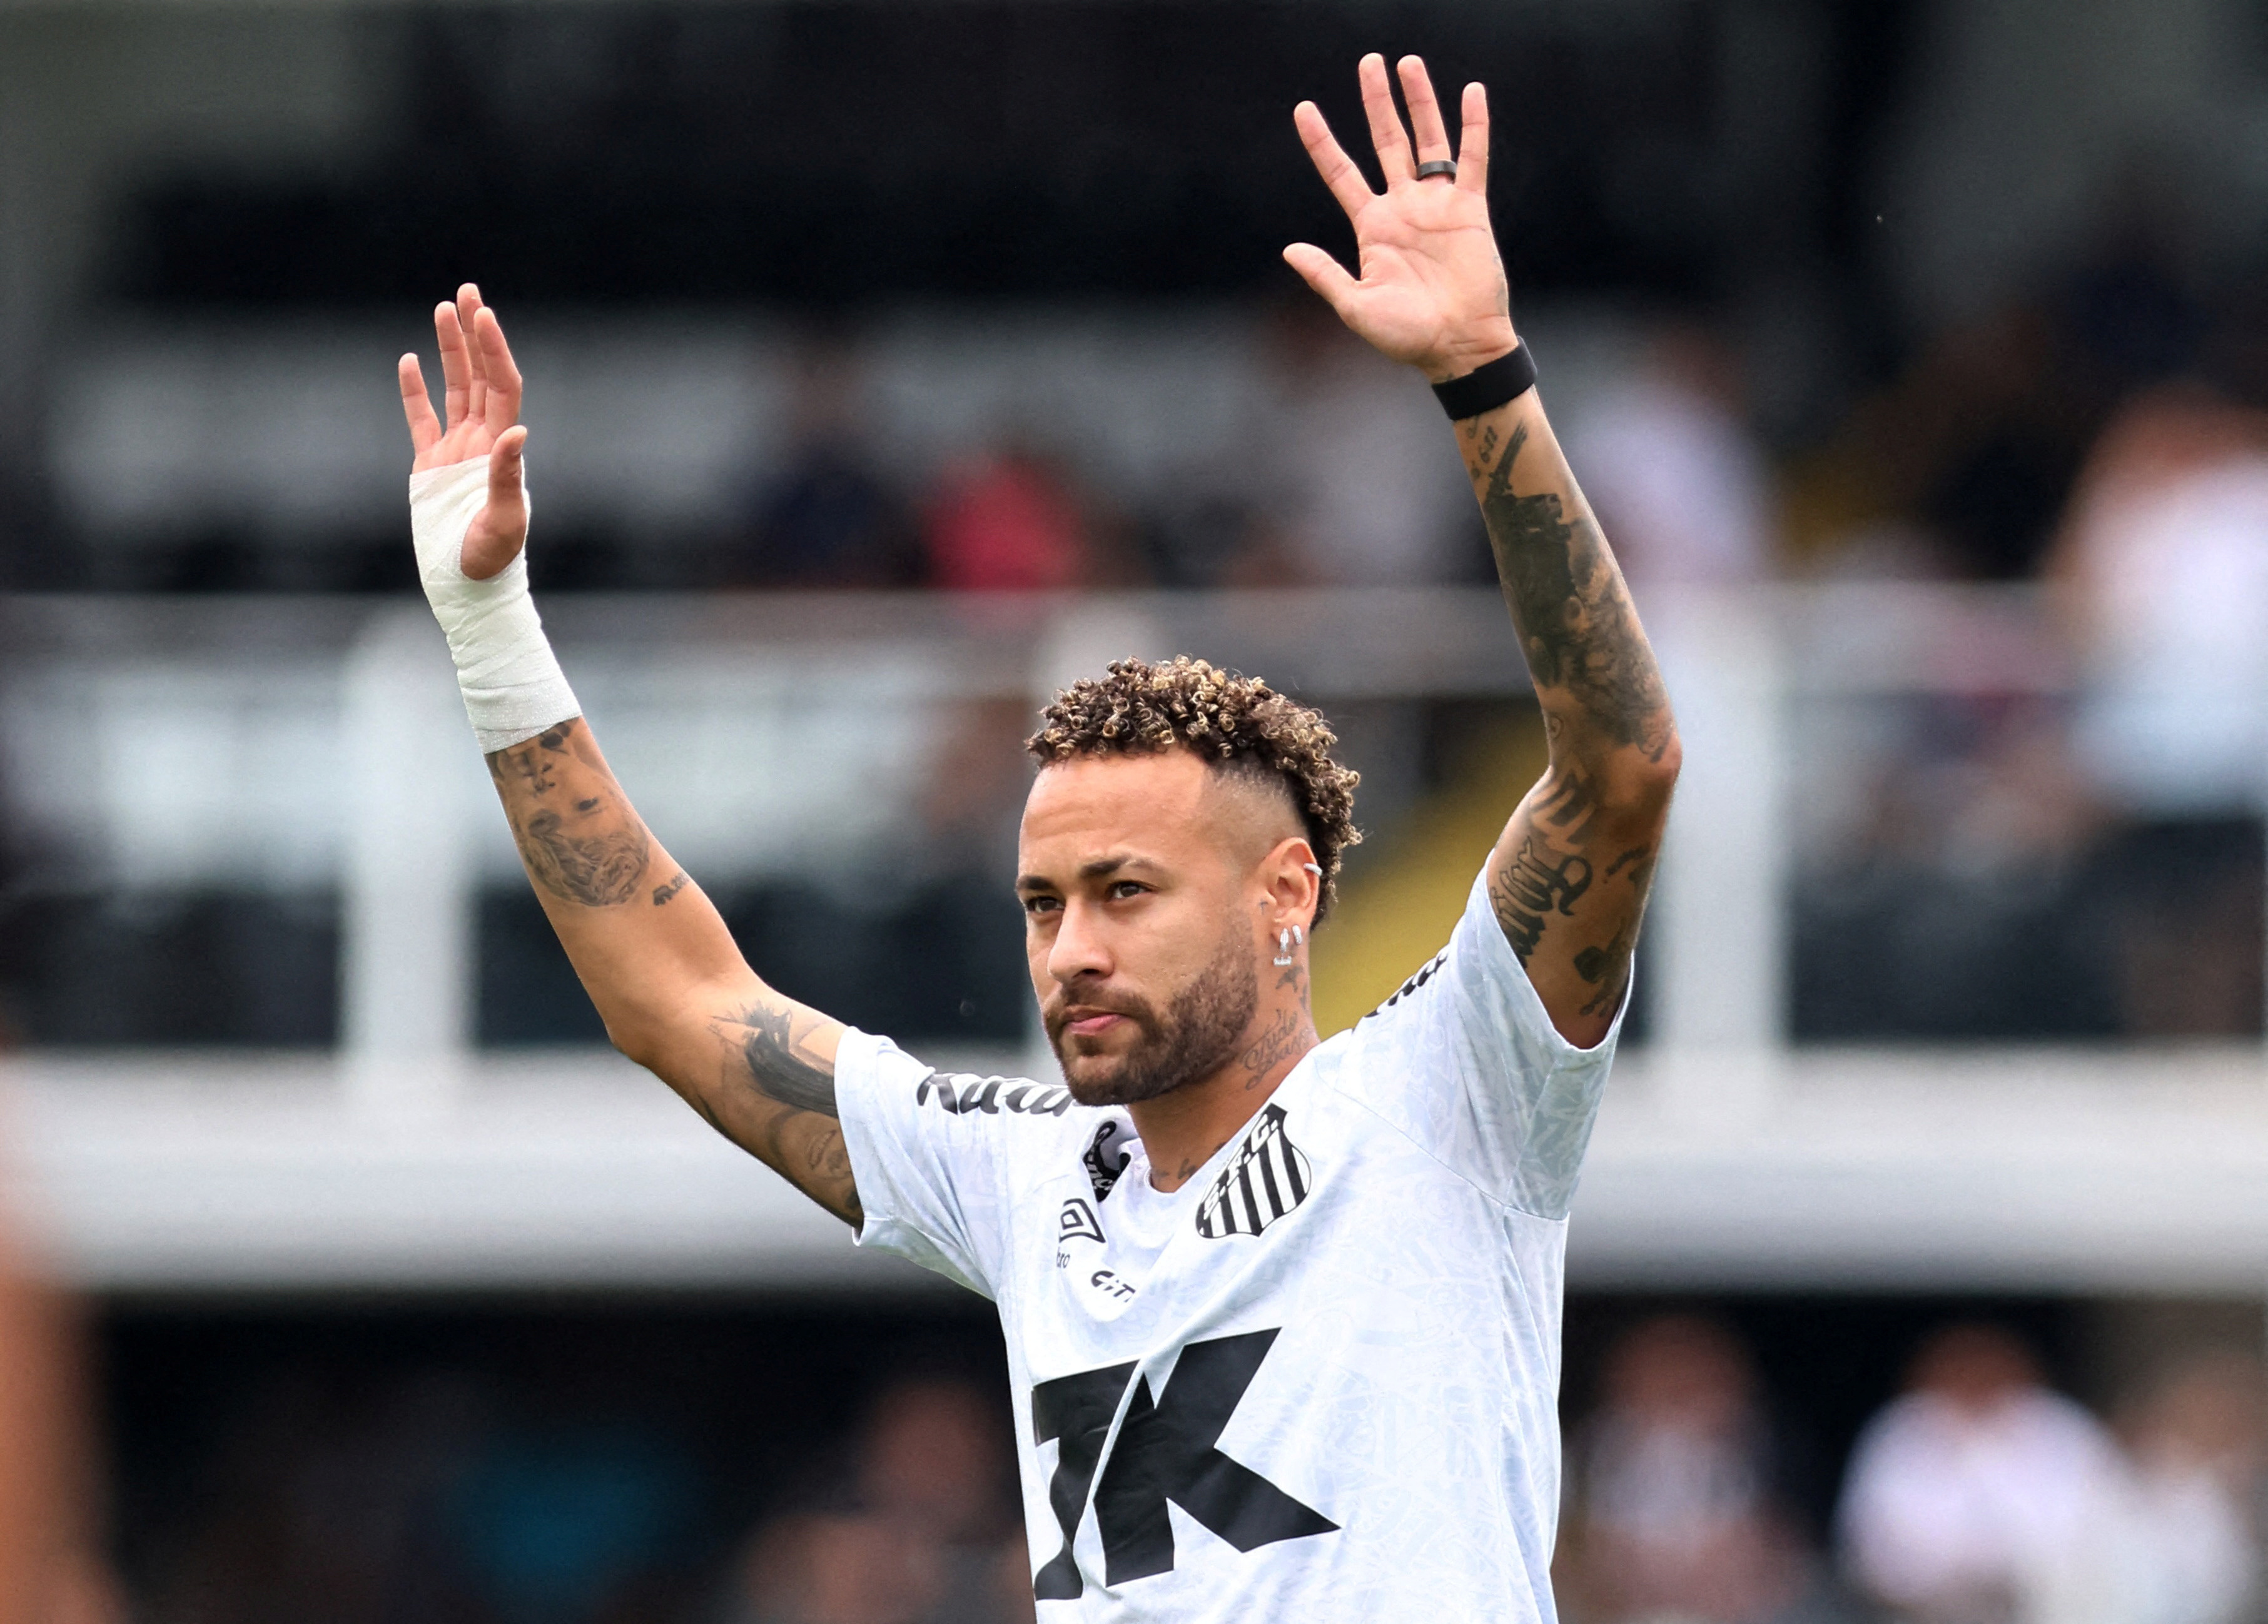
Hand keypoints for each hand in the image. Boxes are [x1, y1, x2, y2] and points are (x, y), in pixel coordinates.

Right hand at [397, 283, 528, 580]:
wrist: (468, 587)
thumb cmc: (491, 562)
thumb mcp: (503, 521)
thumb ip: (506, 477)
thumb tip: (517, 432)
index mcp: (502, 449)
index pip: (502, 386)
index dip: (495, 350)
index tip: (484, 314)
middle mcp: (483, 443)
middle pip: (482, 375)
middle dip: (476, 333)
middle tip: (468, 291)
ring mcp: (457, 452)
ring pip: (455, 389)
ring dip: (451, 349)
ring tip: (444, 308)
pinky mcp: (431, 467)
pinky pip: (422, 419)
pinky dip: (415, 391)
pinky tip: (410, 360)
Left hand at [1284, 55, 1516, 383]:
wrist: (1457, 348)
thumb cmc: (1406, 337)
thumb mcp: (1355, 307)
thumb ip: (1324, 275)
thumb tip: (1288, 249)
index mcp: (1371, 227)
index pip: (1341, 173)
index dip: (1322, 142)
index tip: (1303, 109)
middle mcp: (1402, 208)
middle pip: (1385, 141)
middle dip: (1376, 102)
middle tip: (1368, 62)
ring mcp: (1436, 205)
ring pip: (1426, 140)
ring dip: (1418, 102)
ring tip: (1408, 63)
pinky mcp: (1470, 210)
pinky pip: (1472, 159)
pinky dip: (1473, 126)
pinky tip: (1471, 92)